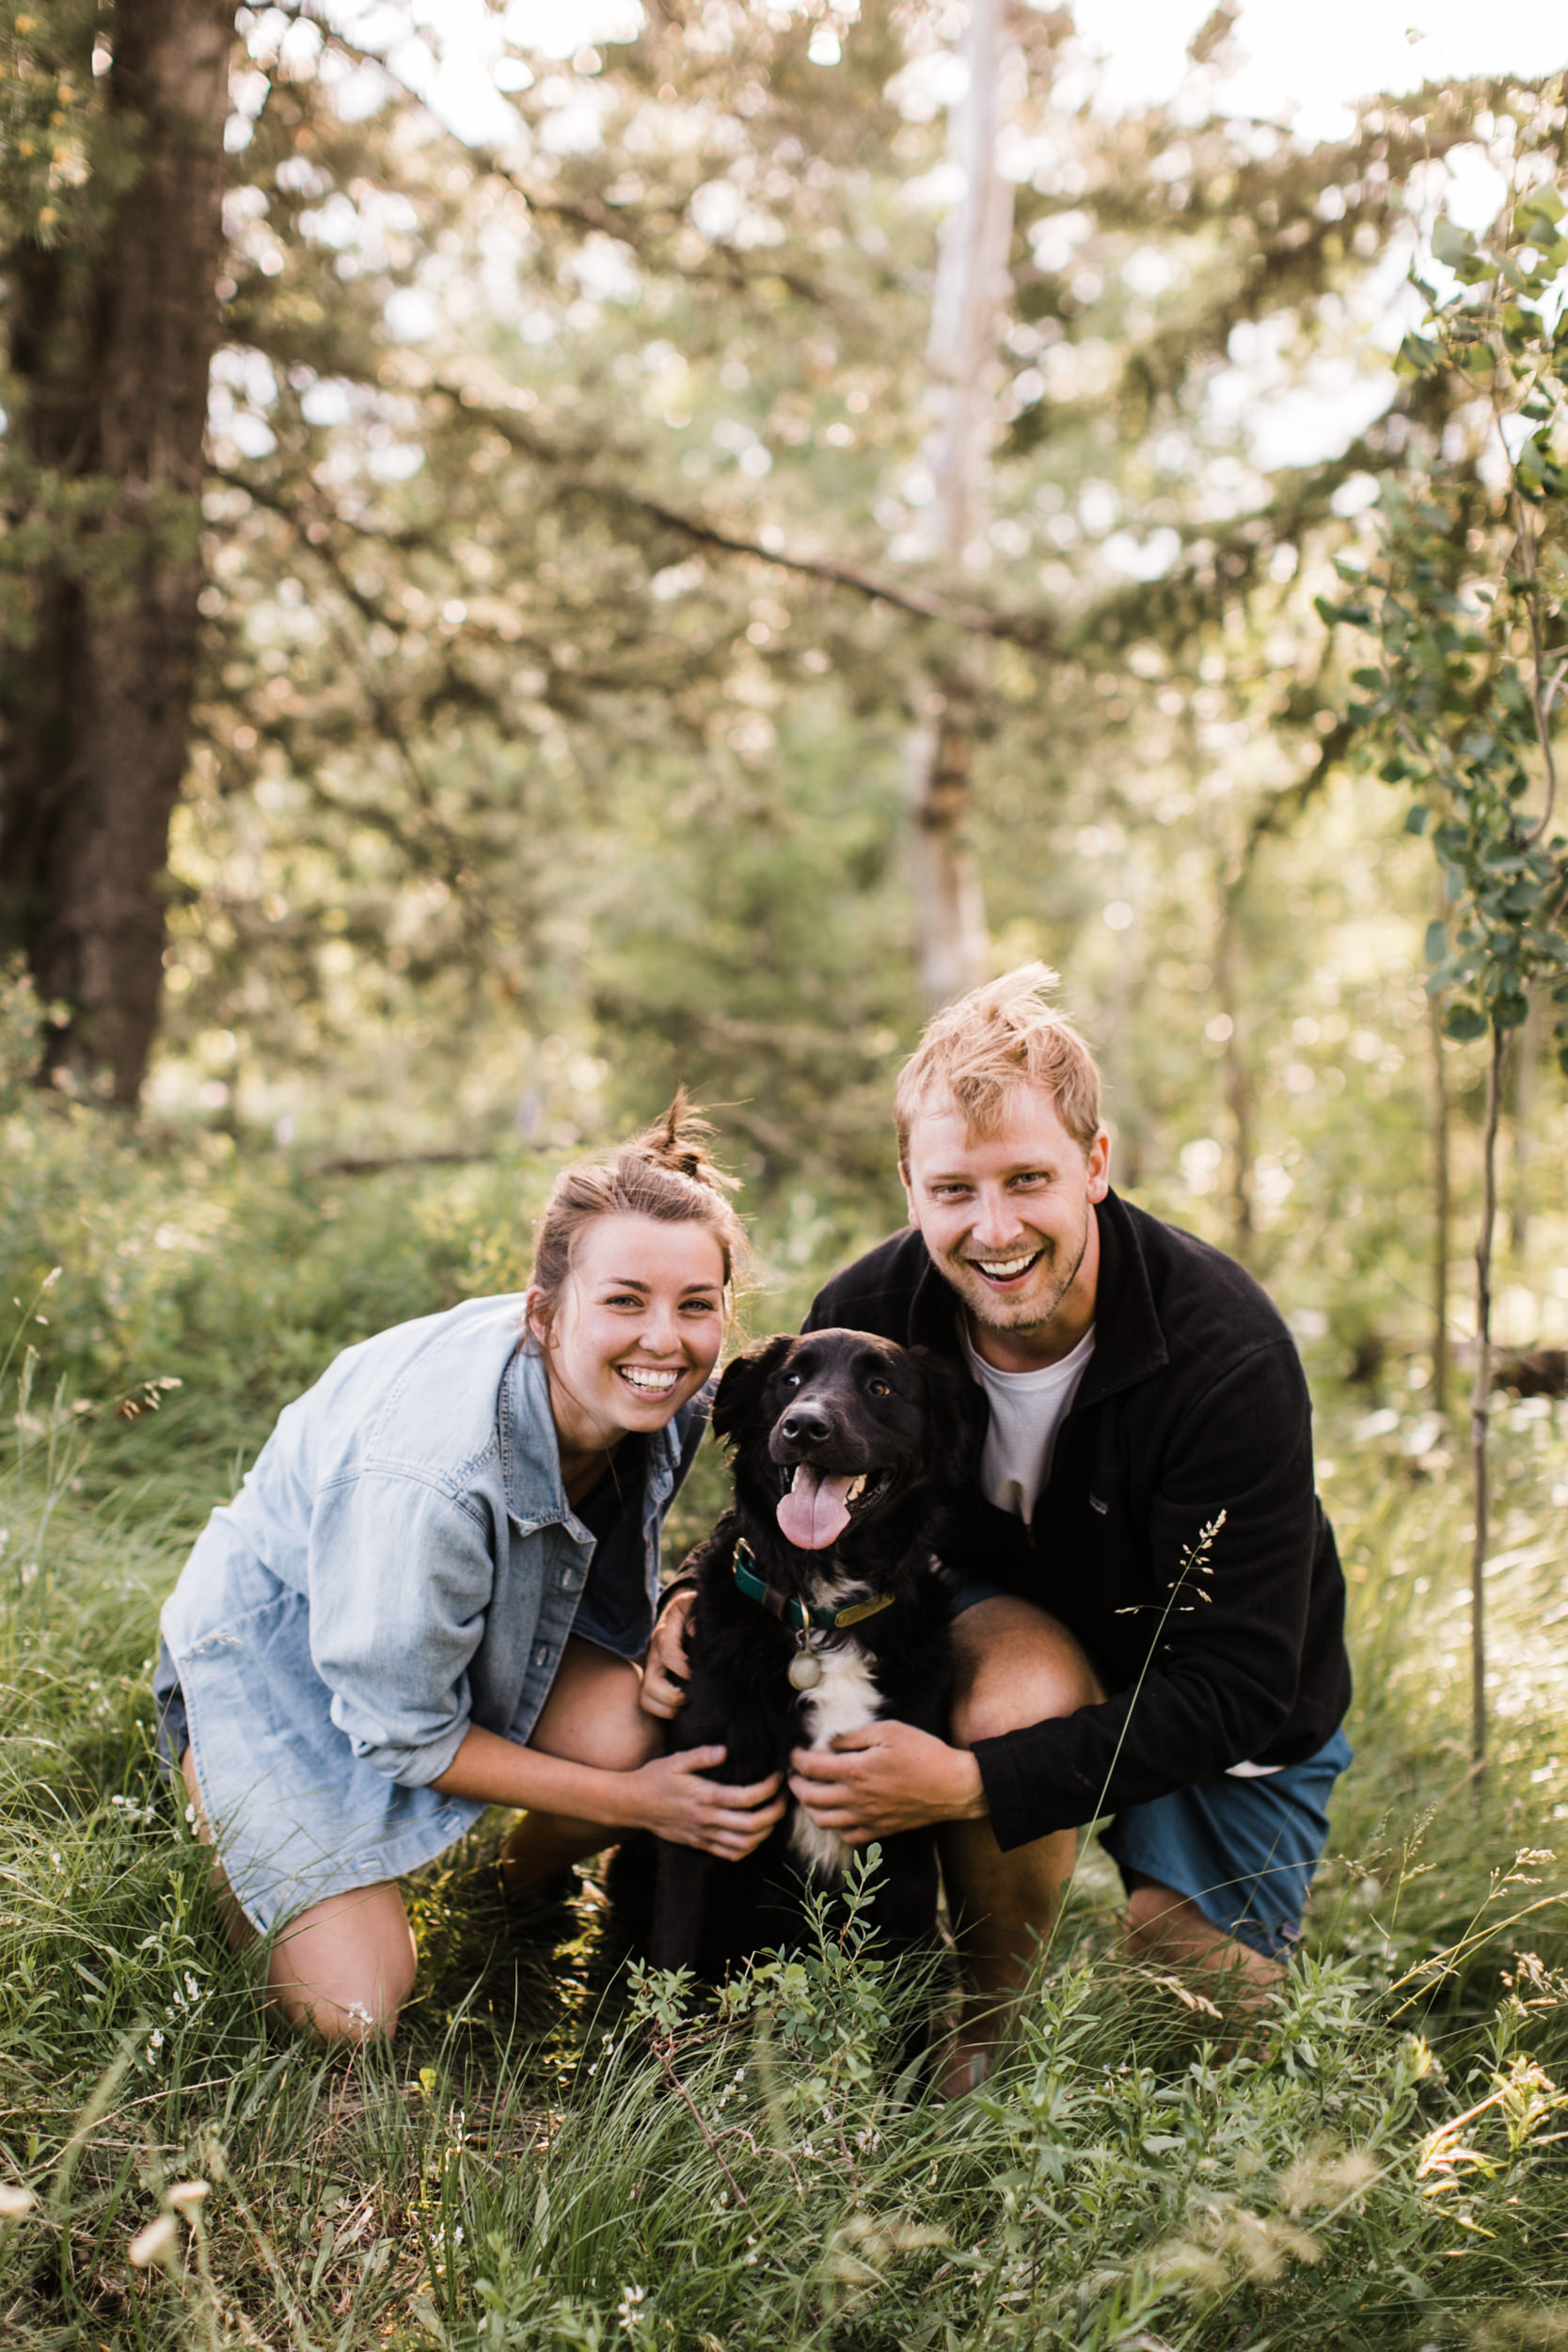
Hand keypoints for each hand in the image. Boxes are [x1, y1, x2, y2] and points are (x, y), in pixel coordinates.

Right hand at [629, 1746, 785, 1859]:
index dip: (769, 1789)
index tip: (778, 1777)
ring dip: (766, 1832)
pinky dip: (748, 1847)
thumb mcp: (675, 1760)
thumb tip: (725, 1751)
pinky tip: (755, 1834)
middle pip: (753, 1825)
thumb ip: (701, 1755)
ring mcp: (704, 1836)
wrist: (632, 1804)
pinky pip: (730, 1854)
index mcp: (705, 1797)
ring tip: (774, 1815)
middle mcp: (707, 1820)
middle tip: (784, 1798)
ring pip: (745, 1844)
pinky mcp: (700, 1844)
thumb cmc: (655, 1778)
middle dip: (775, 1813)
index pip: (747, 1798)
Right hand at [640, 1589, 694, 1719]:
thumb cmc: (690, 1611)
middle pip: (651, 1684)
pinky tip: (683, 1711)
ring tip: (685, 1708)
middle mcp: (654, 1654)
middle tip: (690, 1698)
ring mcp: (652, 1670)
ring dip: (665, 1709)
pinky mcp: (654, 1681)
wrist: (680, 1613)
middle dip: (671, 1696)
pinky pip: (650, 1703)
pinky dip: (664, 1712)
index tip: (696, 1674)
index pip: (667, 1653)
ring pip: (646, 1698)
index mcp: (664, 1634)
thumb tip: (695, 1632)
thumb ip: (695, 1617)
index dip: (682, 1668)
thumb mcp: (692, 1606)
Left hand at [789, 1719, 986, 1843]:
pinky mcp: (879, 1830)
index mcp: (855, 1771)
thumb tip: (828, 1741)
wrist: (953, 1787)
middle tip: (796, 1774)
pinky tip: (839, 1813)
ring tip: (810, 1795)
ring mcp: (866, 1818)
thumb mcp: (889, 1730)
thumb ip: (854, 1735)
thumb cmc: (923, 1753)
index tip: (795, 1752)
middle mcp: (856, 1798)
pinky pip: (847, 1836)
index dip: (797, 1759)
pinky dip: (836, 1827)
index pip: (811, 1768)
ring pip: (823, 1821)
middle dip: (796, 1785)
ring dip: (810, 1808)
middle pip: (809, 1797)